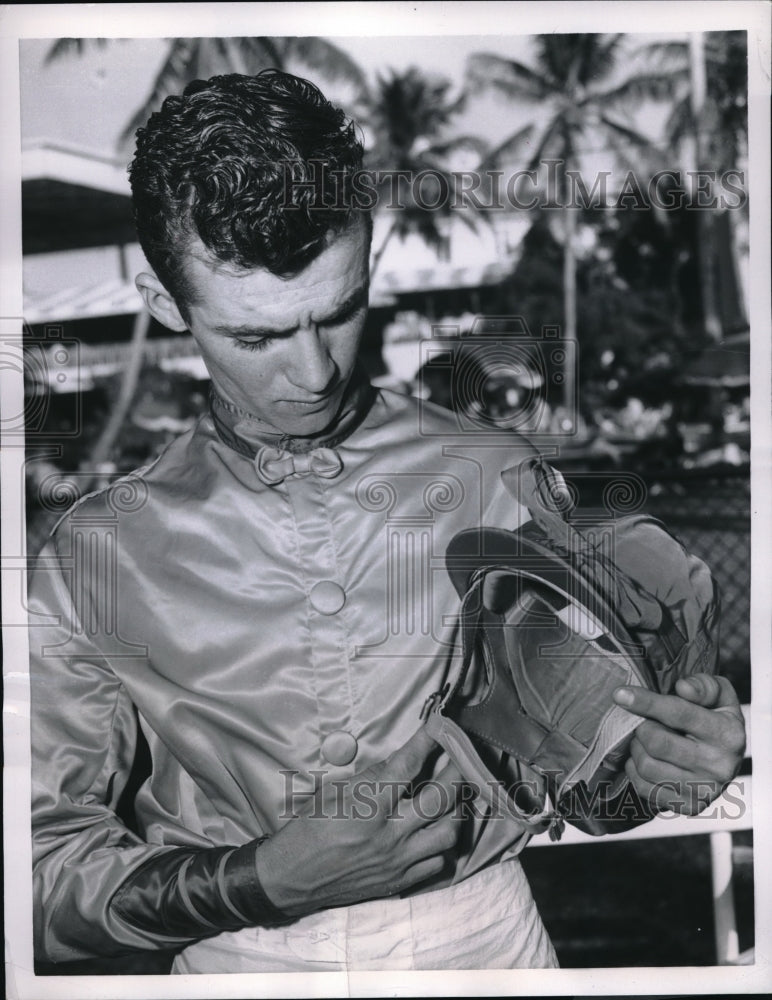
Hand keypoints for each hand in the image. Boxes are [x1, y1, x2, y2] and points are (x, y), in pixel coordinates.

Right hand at [256, 726, 462, 915]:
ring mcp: (397, 861)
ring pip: (447, 833)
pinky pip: (437, 862)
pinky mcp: (399, 882)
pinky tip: (436, 831)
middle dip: (456, 770)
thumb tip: (400, 761)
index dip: (427, 741)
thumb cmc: (307, 829)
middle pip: (440, 799)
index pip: (408, 766)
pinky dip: (441, 844)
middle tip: (461, 755)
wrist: (291, 879)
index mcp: (368, 807)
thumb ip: (370, 777)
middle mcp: (389, 834)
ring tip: (452, 796)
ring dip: (455, 811)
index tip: (440, 724)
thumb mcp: (333, 792)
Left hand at [612, 674, 745, 814]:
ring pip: (648, 767)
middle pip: (657, 742)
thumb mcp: (719, 694)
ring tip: (644, 739)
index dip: (646, 702)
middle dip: (641, 727)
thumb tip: (682, 687)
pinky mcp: (689, 807)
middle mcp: (719, 766)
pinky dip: (635, 771)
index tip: (620, 694)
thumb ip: (704, 685)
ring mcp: (704, 790)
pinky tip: (644, 758)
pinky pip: (646, 789)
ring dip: (637, 748)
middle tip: (642, 722)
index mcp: (727, 734)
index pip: (680, 714)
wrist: (727, 758)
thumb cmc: (715, 717)